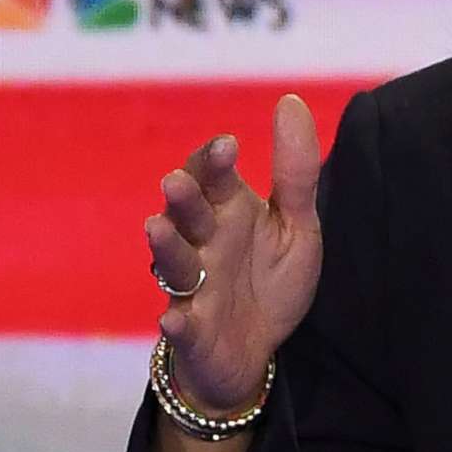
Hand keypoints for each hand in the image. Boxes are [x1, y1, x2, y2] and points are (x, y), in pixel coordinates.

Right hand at [144, 94, 322, 414]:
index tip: (226, 144)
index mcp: (227, 214)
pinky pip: (182, 326)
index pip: (210, 179)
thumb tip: (289, 100)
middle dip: (182, 200)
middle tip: (178, 182)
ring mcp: (194, 288)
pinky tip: (173, 318)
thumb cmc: (269, 280)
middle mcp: (203, 245)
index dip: (212, 161)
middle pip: (186, 216)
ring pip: (173, 264)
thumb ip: (294, 171)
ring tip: (157, 228)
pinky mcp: (195, 332)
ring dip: (166, 246)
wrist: (255, 352)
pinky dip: (177, 322)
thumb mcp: (294, 225)